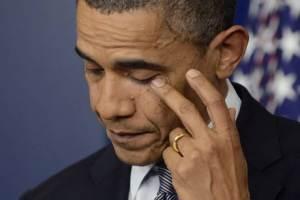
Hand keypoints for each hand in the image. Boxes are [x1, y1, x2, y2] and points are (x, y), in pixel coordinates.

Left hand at [151, 69, 249, 199]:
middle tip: (156, 83)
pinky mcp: (181, 167)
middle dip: (168, 93)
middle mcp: (212, 142)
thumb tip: (231, 107)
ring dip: (176, 142)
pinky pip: (168, 153)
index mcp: (228, 137)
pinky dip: (172, 159)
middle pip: (186, 110)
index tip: (191, 73)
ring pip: (174, 135)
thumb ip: (228, 130)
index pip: (216, 104)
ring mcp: (195, 154)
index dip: (203, 85)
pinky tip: (183, 170)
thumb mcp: (236, 154)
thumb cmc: (231, 182)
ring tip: (188, 159)